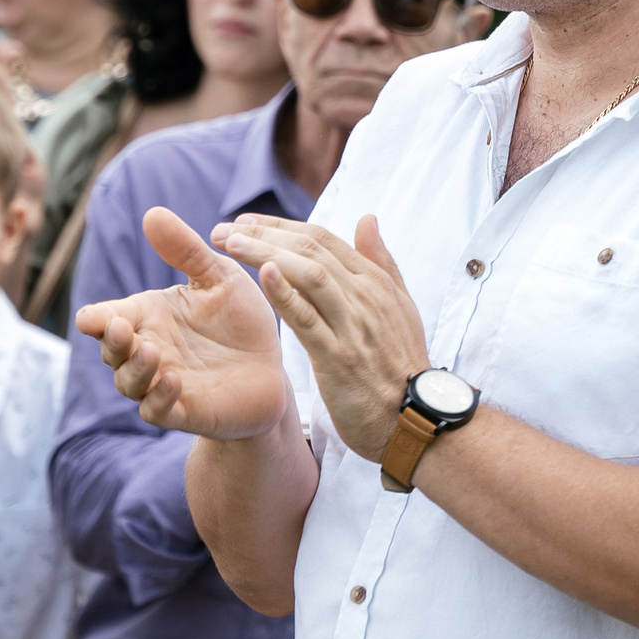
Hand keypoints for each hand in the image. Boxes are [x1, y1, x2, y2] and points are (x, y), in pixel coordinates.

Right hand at [77, 207, 290, 440]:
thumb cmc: (239, 321)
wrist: (273, 369)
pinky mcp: (185, 411)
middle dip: (112, 341)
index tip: (91, 317)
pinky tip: (174, 380)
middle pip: (111, 351)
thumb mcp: (219, 277)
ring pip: (129, 383)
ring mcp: (163, 383)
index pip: (107, 318)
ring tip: (150, 352)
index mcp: (148, 317)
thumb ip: (186, 250)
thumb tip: (152, 212)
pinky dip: (159, 399)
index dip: (95, 319)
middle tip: (121, 327)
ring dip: (135, 370)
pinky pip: (157, 411)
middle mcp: (148, 351)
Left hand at [213, 214, 427, 462]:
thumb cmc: (401, 364)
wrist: (416, 420)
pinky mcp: (338, 357)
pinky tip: (262, 275)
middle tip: (222, 230)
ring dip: (265, 253)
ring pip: (308, 274)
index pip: (321, 238)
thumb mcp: (399, 306)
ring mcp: (352, 326)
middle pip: (309, 249)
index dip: (280, 225)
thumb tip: (367, 218)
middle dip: (263, 234)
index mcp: (374, 282)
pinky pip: (308, 319)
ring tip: (228, 244)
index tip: (244, 222)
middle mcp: (364, 296)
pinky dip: (285, 294)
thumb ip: (381, 261)